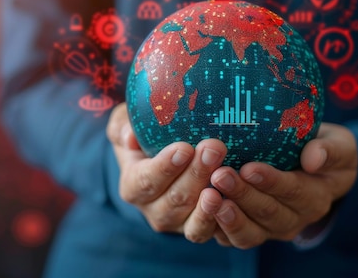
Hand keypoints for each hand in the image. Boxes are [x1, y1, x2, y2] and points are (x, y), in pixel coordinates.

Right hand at [106, 103, 227, 242]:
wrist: (166, 158)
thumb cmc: (145, 136)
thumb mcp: (127, 125)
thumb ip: (122, 127)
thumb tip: (130, 137)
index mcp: (132, 187)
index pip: (145, 181)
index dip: (165, 167)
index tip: (184, 148)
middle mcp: (153, 211)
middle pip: (174, 199)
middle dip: (195, 174)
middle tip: (214, 148)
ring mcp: (177, 224)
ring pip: (192, 218)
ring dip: (209, 198)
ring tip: (224, 176)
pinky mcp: (199, 230)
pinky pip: (210, 231)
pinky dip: (222, 219)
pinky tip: (234, 199)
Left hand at [209, 122, 357, 248]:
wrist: (308, 169)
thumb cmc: (321, 149)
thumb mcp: (339, 145)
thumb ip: (331, 150)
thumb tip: (313, 158)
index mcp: (314, 197)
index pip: (293, 192)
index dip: (271, 182)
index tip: (249, 167)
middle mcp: (292, 220)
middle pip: (267, 212)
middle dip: (242, 195)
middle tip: (220, 175)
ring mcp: (266, 230)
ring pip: (247, 232)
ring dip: (226, 216)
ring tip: (209, 197)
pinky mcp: (243, 232)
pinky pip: (228, 238)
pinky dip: (213, 226)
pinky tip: (199, 209)